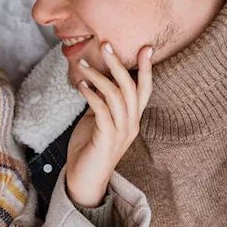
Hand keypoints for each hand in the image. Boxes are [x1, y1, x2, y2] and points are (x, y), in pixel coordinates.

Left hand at [64, 43, 152, 206]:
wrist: (83, 181)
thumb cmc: (89, 150)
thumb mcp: (97, 121)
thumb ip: (101, 103)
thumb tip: (96, 81)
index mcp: (132, 120)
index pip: (145, 90)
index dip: (146, 69)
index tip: (146, 48)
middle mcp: (131, 125)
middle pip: (131, 88)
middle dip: (120, 64)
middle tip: (107, 45)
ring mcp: (121, 133)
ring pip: (116, 96)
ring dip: (98, 76)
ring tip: (81, 65)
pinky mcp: (106, 139)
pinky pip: (102, 110)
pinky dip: (91, 94)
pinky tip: (80, 85)